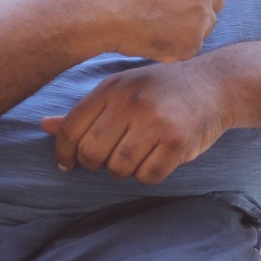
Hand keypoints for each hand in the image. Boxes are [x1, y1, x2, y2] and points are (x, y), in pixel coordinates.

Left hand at [41, 61, 227, 183]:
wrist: (216, 83)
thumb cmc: (161, 89)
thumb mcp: (121, 90)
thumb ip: (85, 111)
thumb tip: (44, 126)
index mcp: (112, 88)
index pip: (71, 129)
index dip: (63, 153)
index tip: (68, 163)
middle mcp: (131, 102)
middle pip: (92, 154)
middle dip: (97, 163)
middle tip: (110, 157)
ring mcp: (156, 121)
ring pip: (119, 169)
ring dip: (125, 170)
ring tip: (137, 153)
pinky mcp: (178, 141)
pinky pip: (148, 176)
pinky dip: (149, 173)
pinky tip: (157, 157)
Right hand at [75, 0, 260, 62]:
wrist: (93, 7)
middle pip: (215, 3)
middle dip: (193, 7)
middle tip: (155, 3)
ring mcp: (201, 11)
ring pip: (202, 28)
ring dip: (180, 29)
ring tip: (147, 17)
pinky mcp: (192, 41)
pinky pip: (189, 49)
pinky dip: (170, 48)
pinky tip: (148, 36)